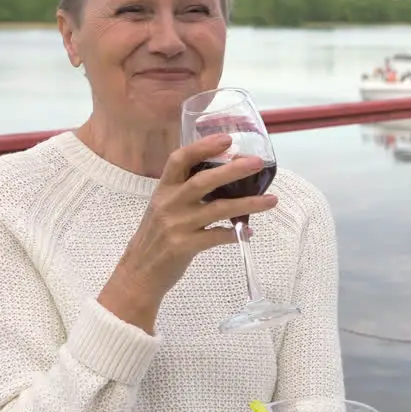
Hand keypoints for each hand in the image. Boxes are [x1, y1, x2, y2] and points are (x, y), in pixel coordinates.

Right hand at [98, 134, 277, 331]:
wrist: (138, 272)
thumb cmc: (157, 235)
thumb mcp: (164, 206)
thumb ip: (187, 190)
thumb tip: (227, 173)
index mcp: (164, 189)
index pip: (179, 159)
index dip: (203, 146)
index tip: (227, 139)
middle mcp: (169, 204)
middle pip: (203, 181)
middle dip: (233, 170)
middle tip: (257, 163)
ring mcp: (176, 226)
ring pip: (217, 209)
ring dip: (247, 203)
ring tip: (271, 200)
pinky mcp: (183, 247)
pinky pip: (216, 237)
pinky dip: (235, 234)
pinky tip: (248, 232)